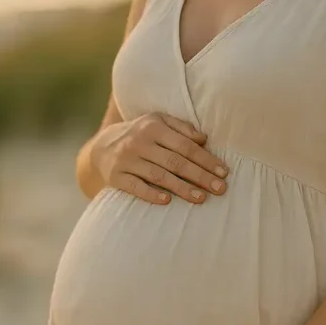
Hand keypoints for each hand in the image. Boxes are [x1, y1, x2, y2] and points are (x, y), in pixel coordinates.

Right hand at [89, 112, 228, 204]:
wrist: (102, 147)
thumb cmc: (141, 135)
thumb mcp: (159, 122)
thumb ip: (182, 128)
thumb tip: (204, 139)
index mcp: (154, 126)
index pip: (185, 145)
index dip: (205, 159)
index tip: (223, 173)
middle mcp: (139, 141)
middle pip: (175, 161)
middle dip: (200, 176)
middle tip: (220, 189)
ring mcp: (126, 159)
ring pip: (158, 175)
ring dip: (181, 188)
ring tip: (201, 198)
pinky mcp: (115, 176)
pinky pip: (135, 187)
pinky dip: (151, 194)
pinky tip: (167, 201)